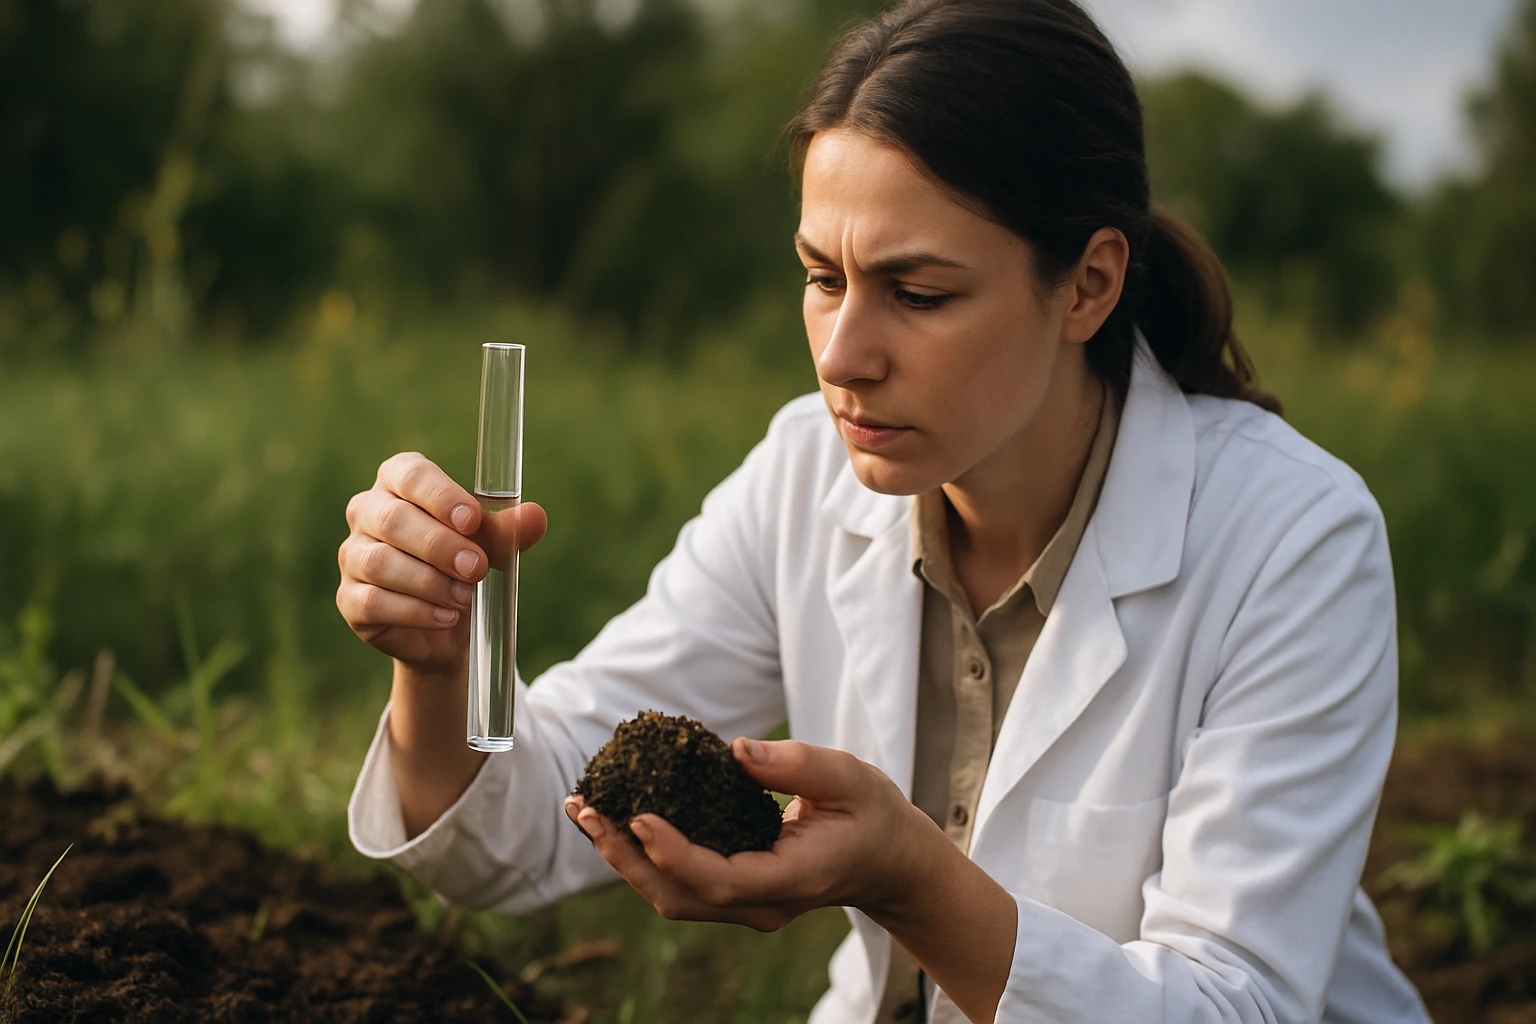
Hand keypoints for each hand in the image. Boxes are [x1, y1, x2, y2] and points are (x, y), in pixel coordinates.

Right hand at [336, 452, 546, 672]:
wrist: (447, 625)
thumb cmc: (464, 566)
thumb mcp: (490, 545)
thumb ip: (508, 530)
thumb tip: (535, 516)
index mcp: (400, 482)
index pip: (410, 474)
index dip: (440, 496)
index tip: (472, 520)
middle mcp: (368, 512)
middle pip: (394, 520)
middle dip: (440, 546)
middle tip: (477, 568)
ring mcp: (353, 555)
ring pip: (381, 563)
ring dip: (430, 582)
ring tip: (465, 597)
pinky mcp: (349, 599)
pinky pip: (374, 601)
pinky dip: (415, 611)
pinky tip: (445, 617)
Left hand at [564, 737, 945, 931]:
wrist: (890, 861)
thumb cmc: (873, 813)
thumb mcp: (849, 775)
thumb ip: (797, 764)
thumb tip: (736, 751)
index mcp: (795, 878)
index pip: (722, 881)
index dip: (674, 854)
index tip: (638, 817)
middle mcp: (764, 904)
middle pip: (680, 898)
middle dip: (625, 857)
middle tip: (585, 810)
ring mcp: (747, 904)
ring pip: (672, 896)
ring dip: (624, 857)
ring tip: (585, 812)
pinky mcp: (734, 891)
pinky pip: (680, 882)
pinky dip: (643, 853)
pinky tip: (615, 818)